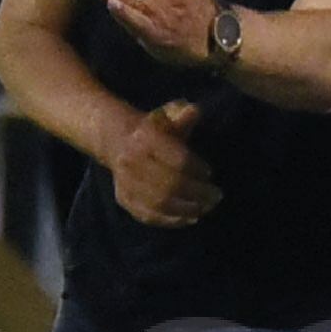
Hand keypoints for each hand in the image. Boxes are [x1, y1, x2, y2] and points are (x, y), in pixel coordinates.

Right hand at [106, 99, 220, 227]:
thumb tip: (195, 110)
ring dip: (187, 209)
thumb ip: (182, 116)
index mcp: (144, 139)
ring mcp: (126, 184)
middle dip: (197, 193)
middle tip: (216, 196)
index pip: (177, 160)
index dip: (196, 169)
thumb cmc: (150, 130)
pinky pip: (149, 216)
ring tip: (205, 208)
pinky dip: (171, 221)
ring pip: (160, 203)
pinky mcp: (124, 200)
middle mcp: (132, 162)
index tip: (209, 173)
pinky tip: (189, 219)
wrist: (114, 141)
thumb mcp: (166, 118)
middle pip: (170, 184)